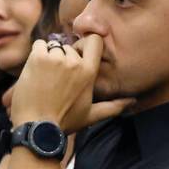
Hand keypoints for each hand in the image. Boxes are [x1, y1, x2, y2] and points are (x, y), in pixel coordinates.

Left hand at [10, 35, 132, 131]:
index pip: (94, 41)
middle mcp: (73, 62)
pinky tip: (36, 71)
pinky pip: (39, 45)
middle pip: (69, 48)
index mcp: (88, 72)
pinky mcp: (37, 58)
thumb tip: (132, 101)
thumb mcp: (92, 115)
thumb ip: (113, 106)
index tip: (80, 52)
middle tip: (56, 79)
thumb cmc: (64, 122)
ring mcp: (55, 58)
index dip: (86, 43)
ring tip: (45, 78)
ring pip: (53, 47)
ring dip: (49, 58)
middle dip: (63, 59)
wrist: (36, 126)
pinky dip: (37, 54)